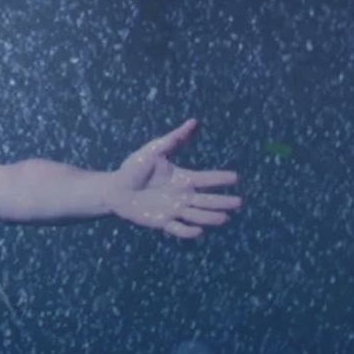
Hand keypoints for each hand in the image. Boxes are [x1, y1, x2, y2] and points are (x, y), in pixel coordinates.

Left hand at [106, 119, 241, 239]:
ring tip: (224, 218)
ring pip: (197, 215)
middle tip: (238, 202)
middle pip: (207, 200)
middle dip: (223, 201)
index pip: (206, 179)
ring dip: (210, 217)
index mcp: (183, 178)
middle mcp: (182, 195)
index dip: (220, 179)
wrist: (115, 189)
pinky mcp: (163, 222)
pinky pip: (179, 229)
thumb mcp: (154, 150)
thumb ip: (174, 138)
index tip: (235, 177)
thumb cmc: (134, 167)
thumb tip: (194, 121)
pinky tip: (199, 231)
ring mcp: (174, 210)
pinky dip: (189, 232)